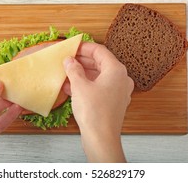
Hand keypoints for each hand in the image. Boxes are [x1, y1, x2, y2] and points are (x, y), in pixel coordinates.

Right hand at [63, 42, 133, 162]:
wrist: (101, 139)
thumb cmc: (94, 113)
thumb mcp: (79, 86)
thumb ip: (74, 69)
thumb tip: (70, 61)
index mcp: (116, 70)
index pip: (100, 51)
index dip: (84, 47)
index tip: (73, 47)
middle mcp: (121, 79)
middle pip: (100, 63)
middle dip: (82, 61)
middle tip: (68, 59)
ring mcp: (118, 92)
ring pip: (99, 76)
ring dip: (82, 73)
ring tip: (66, 73)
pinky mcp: (113, 103)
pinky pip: (99, 88)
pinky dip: (86, 85)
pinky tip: (71, 87)